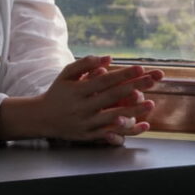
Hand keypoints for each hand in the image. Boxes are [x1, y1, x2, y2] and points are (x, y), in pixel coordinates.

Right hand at [0, 56, 163, 143]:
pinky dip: (127, 130)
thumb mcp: (66, 74)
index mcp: (78, 90)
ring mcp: (86, 123)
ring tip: (151, 103)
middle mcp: (82, 107)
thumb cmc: (57, 92)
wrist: (41, 119)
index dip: (122, 74)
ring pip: (113, 117)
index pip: (104, 80)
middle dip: (135, 86)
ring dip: (133, 110)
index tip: (140, 67)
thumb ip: (85, 64)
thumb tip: (108, 58)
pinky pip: (111, 134)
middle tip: (153, 79)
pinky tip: (142, 125)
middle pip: (112, 96)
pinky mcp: (89, 136)